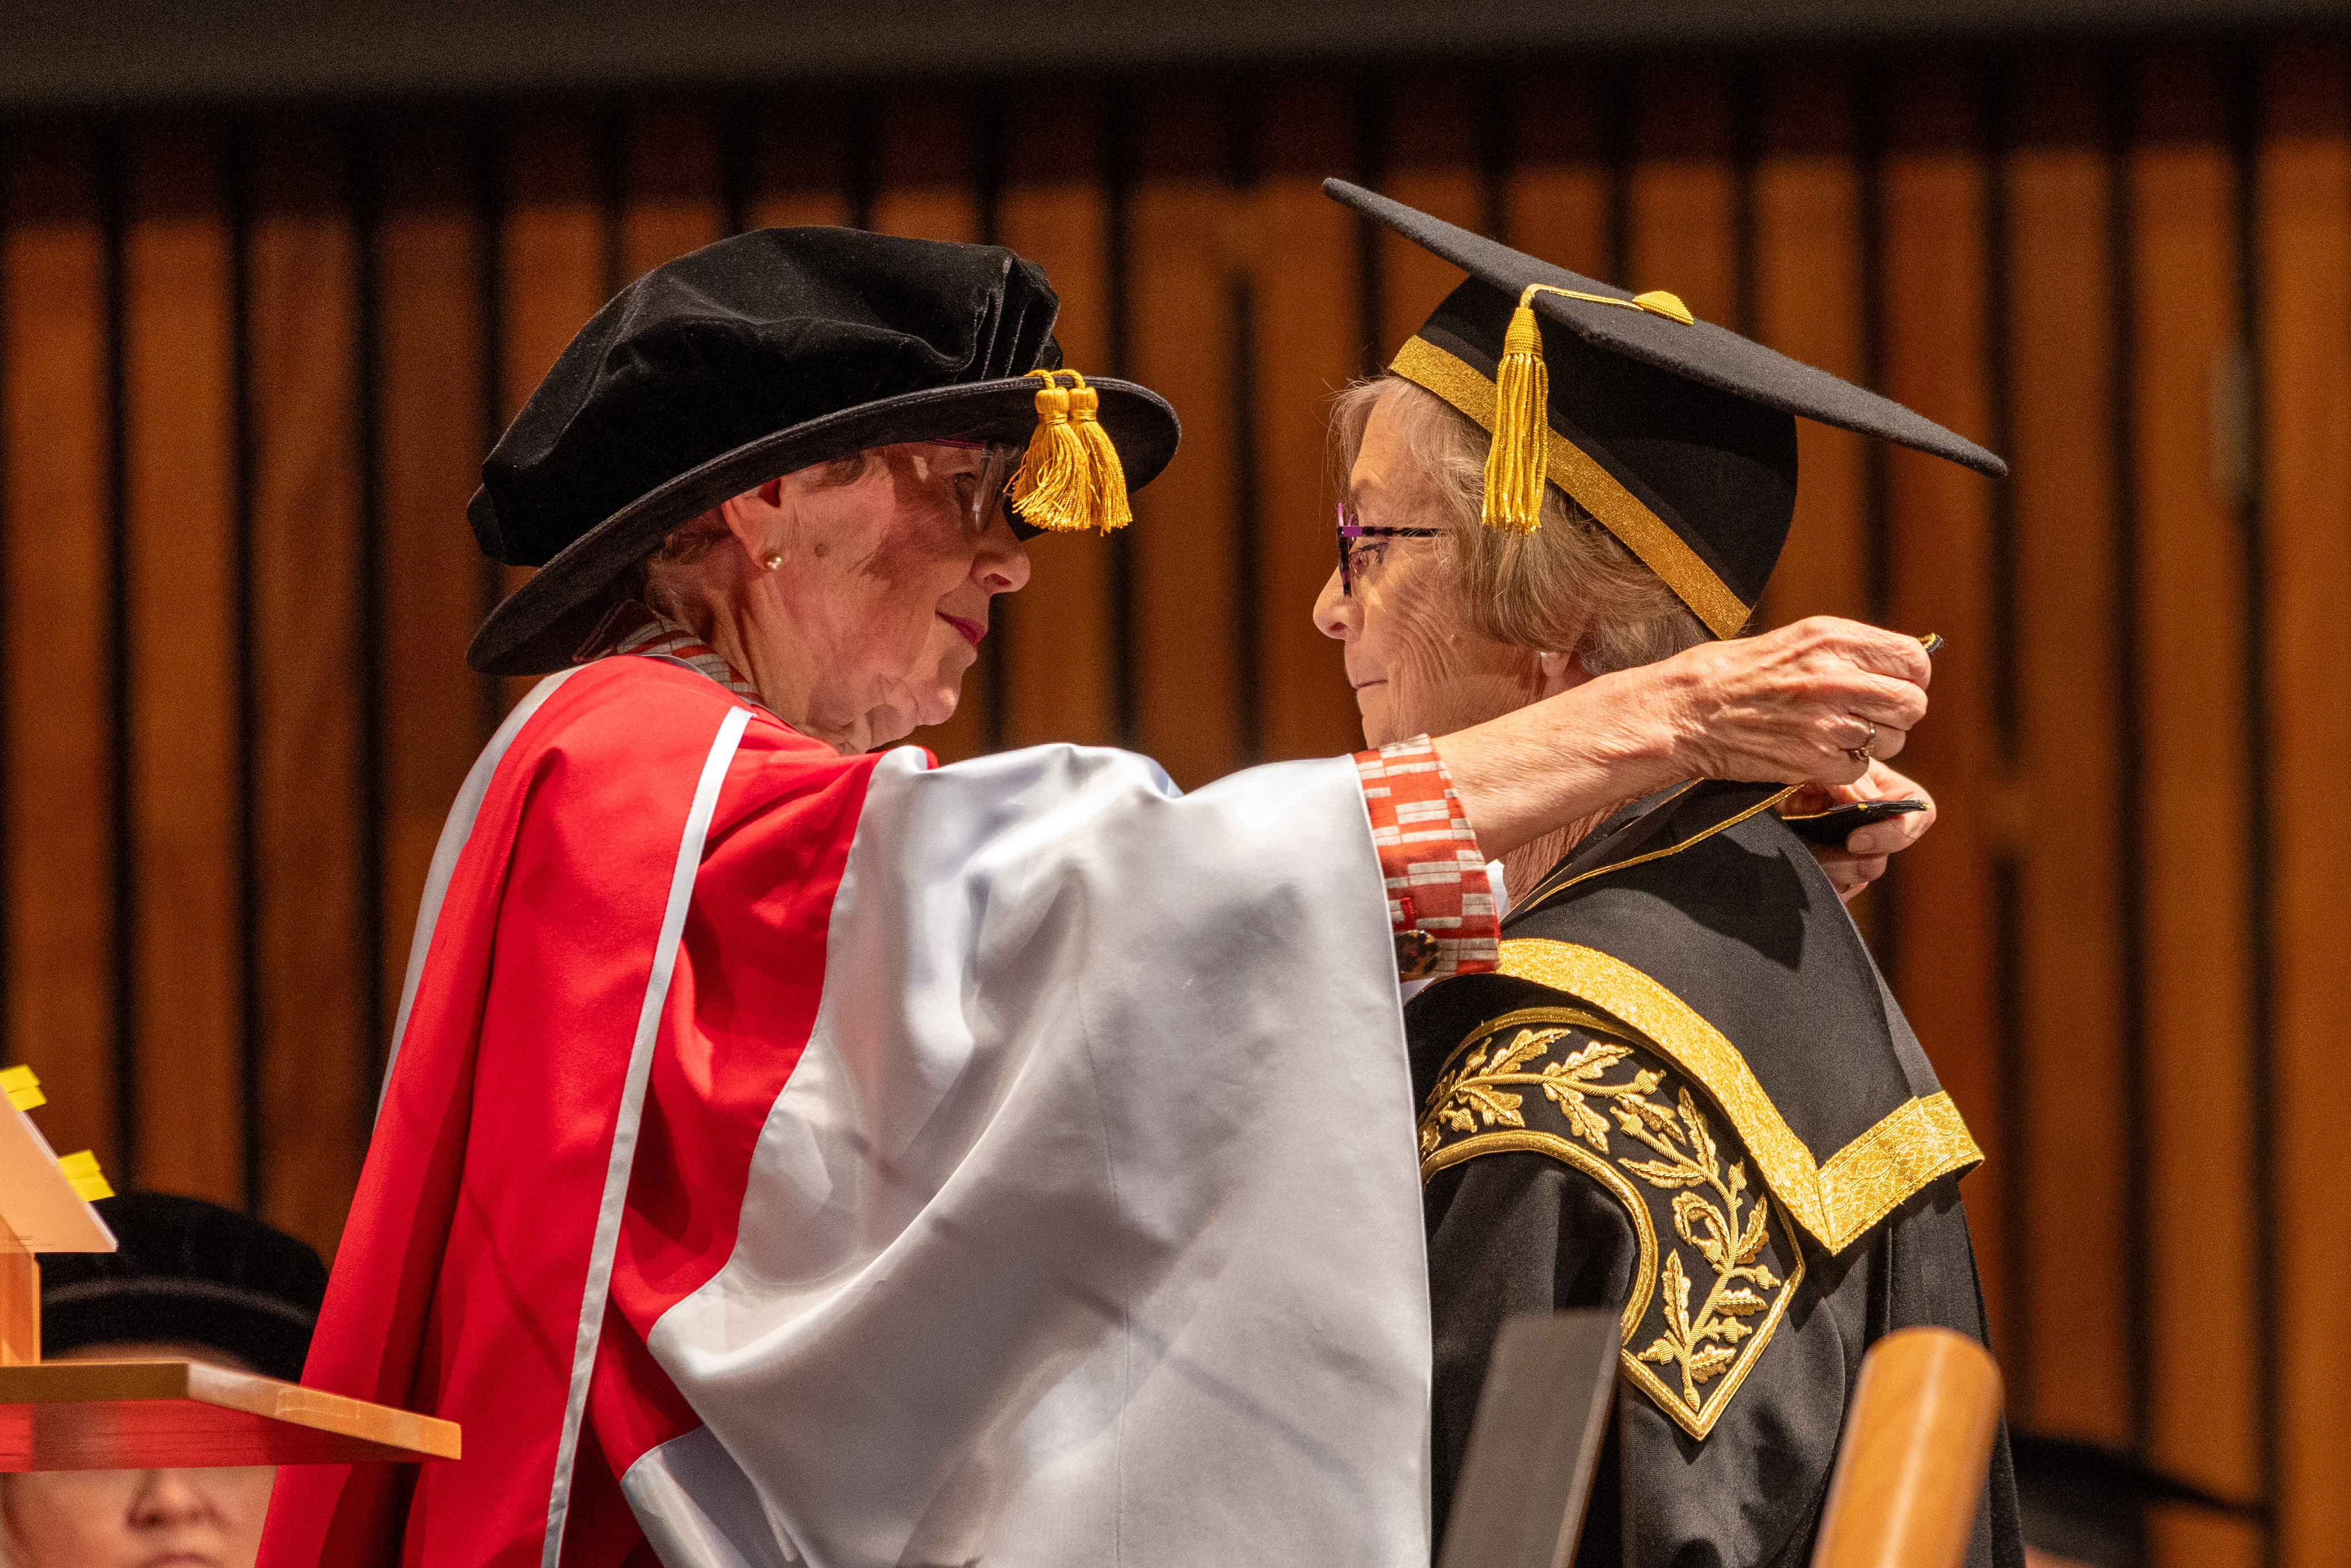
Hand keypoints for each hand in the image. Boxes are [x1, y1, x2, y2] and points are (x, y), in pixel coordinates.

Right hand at [1639, 617, 1930, 786]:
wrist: (1684, 711)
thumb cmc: (1732, 674)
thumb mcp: (1794, 641)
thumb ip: (1848, 651)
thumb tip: (1898, 667)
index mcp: (1833, 638)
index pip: (1914, 660)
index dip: (1908, 678)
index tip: (1888, 687)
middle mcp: (1836, 676)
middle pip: (1911, 704)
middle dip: (1895, 715)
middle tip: (1864, 717)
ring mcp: (1827, 721)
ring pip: (1891, 740)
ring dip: (1869, 743)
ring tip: (1828, 733)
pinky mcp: (1814, 760)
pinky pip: (1859, 769)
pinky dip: (1841, 768)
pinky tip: (1810, 753)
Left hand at [1781, 760, 1937, 902]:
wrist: (1750, 790)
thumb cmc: (1783, 770)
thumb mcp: (1810, 765)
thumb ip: (1843, 778)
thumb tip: (1866, 801)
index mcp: (1877, 788)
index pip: (1919, 810)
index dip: (1897, 830)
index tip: (1854, 840)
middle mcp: (1869, 822)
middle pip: (1885, 856)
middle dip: (1852, 861)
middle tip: (1820, 855)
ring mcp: (1850, 852)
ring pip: (1860, 878)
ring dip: (1831, 872)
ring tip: (1802, 854)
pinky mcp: (1829, 875)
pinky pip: (1837, 893)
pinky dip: (1819, 885)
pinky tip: (1799, 869)